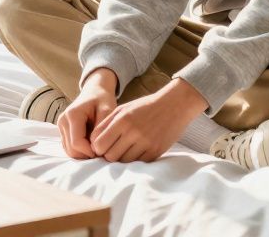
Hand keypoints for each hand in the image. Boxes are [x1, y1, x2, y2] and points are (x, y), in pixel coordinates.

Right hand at [56, 69, 117, 158]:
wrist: (95, 91)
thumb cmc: (102, 100)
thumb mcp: (107, 110)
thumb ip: (101, 129)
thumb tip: (95, 148)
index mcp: (73, 115)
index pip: (77, 143)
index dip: (90, 151)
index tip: (103, 151)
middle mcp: (63, 121)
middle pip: (71, 149)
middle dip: (86, 154)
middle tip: (101, 151)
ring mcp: (61, 126)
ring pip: (69, 150)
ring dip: (83, 153)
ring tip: (97, 147)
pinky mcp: (62, 130)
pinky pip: (69, 147)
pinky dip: (79, 150)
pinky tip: (91, 144)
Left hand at [89, 79, 206, 163]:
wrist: (175, 105)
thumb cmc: (145, 106)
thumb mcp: (123, 109)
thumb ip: (106, 124)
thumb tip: (93, 143)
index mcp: (122, 120)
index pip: (99, 144)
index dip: (97, 147)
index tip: (101, 146)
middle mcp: (133, 132)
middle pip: (109, 156)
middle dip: (108, 155)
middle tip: (112, 149)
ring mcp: (145, 143)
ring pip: (123, 162)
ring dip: (121, 159)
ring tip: (125, 149)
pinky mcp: (155, 151)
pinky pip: (138, 163)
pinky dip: (134, 160)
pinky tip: (136, 151)